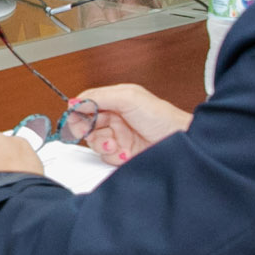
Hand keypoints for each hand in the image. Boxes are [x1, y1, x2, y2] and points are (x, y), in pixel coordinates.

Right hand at [72, 82, 191, 164]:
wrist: (179, 142)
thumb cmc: (161, 117)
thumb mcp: (128, 98)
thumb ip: (99, 97)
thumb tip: (74, 102)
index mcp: (116, 99)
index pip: (87, 103)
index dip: (78, 112)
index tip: (75, 119)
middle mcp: (115, 117)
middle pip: (87, 124)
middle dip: (91, 131)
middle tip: (97, 133)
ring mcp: (118, 135)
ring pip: (94, 142)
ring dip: (103, 145)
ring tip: (116, 145)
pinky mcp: (122, 152)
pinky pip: (105, 156)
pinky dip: (113, 156)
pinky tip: (126, 153)